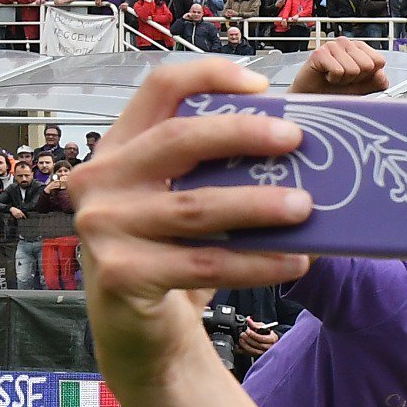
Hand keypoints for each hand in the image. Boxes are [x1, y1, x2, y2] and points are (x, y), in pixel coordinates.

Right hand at [75, 57, 309, 385]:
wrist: (140, 331)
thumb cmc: (171, 253)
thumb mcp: (183, 200)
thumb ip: (215, 170)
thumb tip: (298, 148)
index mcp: (119, 147)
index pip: (158, 88)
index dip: (210, 75)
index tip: (263, 84)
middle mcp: (99, 179)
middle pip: (177, 140)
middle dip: (243, 135)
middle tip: (297, 140)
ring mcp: (104, 227)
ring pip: (196, 207)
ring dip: (259, 205)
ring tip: (306, 207)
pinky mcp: (121, 274)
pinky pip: (203, 263)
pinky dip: (256, 263)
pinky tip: (294, 262)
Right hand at [289, 35, 386, 96]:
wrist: (312, 98)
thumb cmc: (335, 90)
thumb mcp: (362, 88)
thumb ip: (377, 82)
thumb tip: (382, 73)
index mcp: (360, 48)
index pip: (379, 60)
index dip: (369, 76)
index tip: (356, 78)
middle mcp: (347, 43)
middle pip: (367, 65)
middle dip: (356, 79)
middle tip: (343, 79)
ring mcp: (332, 46)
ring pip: (353, 69)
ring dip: (343, 80)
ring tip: (333, 78)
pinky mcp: (319, 53)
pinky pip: (338, 71)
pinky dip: (333, 80)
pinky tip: (325, 76)